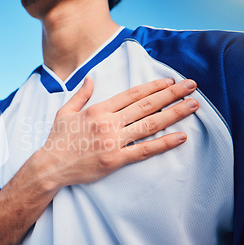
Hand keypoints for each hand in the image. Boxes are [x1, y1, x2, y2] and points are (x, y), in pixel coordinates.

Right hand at [42, 77, 198, 187]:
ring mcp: (113, 141)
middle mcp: (108, 123)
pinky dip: (163, 143)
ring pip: (149, 125)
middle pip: (146, 105)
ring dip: (174, 114)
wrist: (50, 166)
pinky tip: (180, 137)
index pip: (131, 94)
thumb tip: (91, 78)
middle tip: (192, 86)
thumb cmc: (57, 139)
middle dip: (171, 94)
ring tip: (193, 106)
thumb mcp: (65, 112)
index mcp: (97, 110)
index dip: (153, 86)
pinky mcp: (116, 160)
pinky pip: (144, 150)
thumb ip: (81, 94)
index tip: (169, 81)